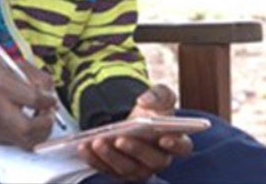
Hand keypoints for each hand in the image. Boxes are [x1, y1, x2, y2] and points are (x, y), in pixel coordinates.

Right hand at [0, 60, 56, 148]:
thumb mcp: (13, 66)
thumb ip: (37, 77)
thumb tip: (51, 94)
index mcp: (3, 85)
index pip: (34, 99)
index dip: (49, 101)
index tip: (51, 100)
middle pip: (28, 128)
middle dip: (46, 124)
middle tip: (49, 115)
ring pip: (26, 142)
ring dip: (41, 133)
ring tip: (40, 120)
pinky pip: (18, 143)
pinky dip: (28, 136)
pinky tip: (28, 124)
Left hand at [77, 84, 193, 181]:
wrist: (132, 119)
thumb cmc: (152, 111)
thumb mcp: (159, 95)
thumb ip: (159, 94)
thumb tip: (145, 101)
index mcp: (174, 141)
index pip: (182, 148)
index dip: (175, 144)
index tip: (164, 138)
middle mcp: (158, 160)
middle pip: (151, 161)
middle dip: (135, 150)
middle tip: (120, 139)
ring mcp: (138, 168)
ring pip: (126, 168)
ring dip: (110, 156)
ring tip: (98, 141)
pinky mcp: (118, 171)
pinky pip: (105, 169)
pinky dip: (93, 159)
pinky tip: (83, 147)